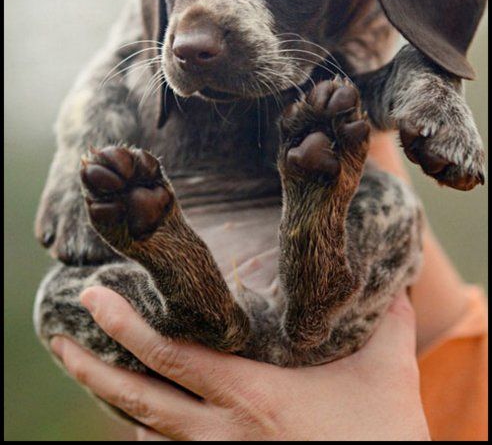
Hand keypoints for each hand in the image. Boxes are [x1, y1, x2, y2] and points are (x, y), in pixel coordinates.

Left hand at [51, 287, 429, 440]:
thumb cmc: (379, 443)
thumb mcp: (387, 377)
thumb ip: (386, 326)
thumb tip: (395, 289)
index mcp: (250, 395)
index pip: (172, 354)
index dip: (126, 326)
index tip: (92, 300)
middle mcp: (223, 432)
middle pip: (138, 400)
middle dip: (91, 368)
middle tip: (57, 340)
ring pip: (149, 434)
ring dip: (117, 403)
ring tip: (93, 372)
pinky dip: (152, 437)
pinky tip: (144, 426)